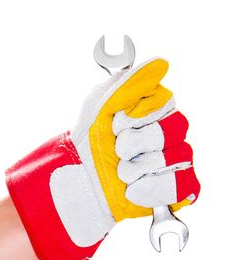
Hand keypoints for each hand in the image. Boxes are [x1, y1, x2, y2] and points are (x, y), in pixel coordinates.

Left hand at [6, 58, 199, 259]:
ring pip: (178, 157)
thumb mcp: (100, 104)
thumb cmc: (90, 141)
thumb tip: (161, 64)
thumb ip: (129, 83)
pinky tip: (133, 189)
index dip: (138, 116)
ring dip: (138, 167)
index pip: (167, 103)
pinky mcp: (176, 189)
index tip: (116, 124)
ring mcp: (176, 161)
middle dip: (137, 142)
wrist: (84, 180)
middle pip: (175, 129)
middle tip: (118, 150)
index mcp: (156, 111)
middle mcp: (170, 134)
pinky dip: (151, 188)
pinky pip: (181, 185)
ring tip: (121, 172)